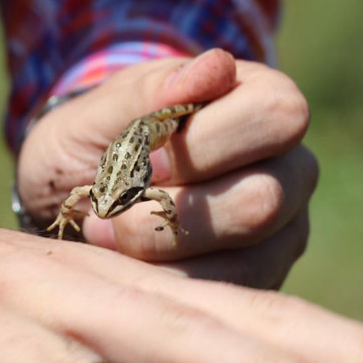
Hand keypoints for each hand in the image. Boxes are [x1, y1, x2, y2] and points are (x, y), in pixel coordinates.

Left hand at [18, 49, 316, 288]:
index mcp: (263, 102)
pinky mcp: (261, 280)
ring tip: (106, 230)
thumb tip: (215, 66)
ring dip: (159, 249)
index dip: (202, 143)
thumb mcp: (100, 112)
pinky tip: (126, 260)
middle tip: (111, 203)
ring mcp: (283, 230)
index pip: (275, 115)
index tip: (141, 156)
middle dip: (170, 210)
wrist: (73, 200)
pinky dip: (162, 281)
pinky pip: (223, 295)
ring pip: (246, 257)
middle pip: (264, 199)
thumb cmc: (92, 142)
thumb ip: (151, 92)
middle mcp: (289, 167)